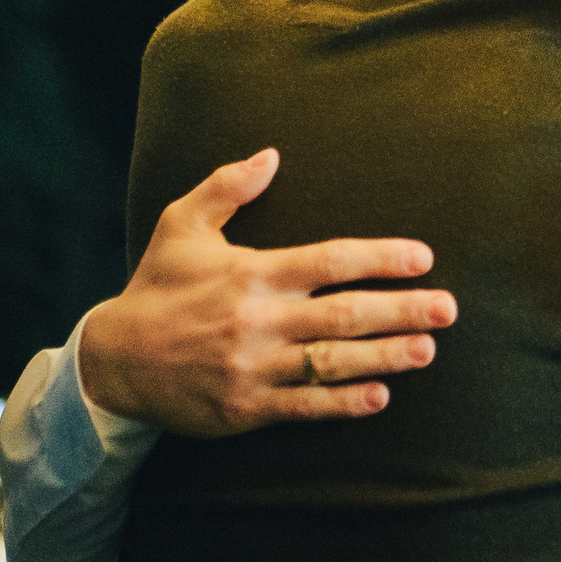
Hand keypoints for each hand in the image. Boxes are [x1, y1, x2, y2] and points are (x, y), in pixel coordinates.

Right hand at [79, 149, 454, 434]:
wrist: (112, 362)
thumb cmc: (156, 287)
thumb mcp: (181, 225)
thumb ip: (227, 186)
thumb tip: (271, 154)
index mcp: (253, 273)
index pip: (330, 261)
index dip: (381, 258)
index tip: (423, 257)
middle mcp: (259, 319)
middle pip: (345, 314)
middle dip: (402, 310)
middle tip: (448, 309)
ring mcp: (254, 366)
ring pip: (332, 362)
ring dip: (385, 356)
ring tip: (426, 350)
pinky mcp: (246, 407)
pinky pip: (304, 405)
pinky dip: (343, 402)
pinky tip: (379, 397)